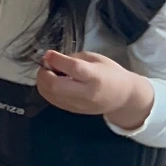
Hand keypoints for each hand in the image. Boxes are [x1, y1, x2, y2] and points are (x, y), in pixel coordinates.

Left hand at [36, 50, 154, 130]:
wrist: (122, 97)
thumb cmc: (110, 73)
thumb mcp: (95, 59)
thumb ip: (74, 58)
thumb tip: (52, 59)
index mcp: (95, 77)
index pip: (73, 68)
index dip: (56, 60)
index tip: (48, 54)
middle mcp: (86, 93)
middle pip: (56, 86)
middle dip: (44, 74)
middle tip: (46, 65)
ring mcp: (78, 105)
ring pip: (51, 95)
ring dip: (43, 82)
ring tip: (49, 73)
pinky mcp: (72, 111)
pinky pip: (52, 100)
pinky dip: (47, 90)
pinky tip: (53, 82)